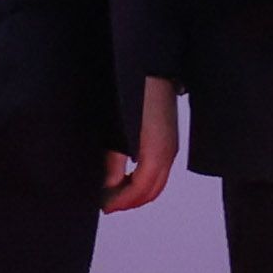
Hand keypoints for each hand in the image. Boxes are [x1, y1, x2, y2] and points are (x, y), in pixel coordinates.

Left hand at [104, 78, 186, 213]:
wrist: (150, 67)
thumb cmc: (131, 94)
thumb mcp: (115, 131)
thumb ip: (113, 162)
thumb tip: (108, 188)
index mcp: (156, 152)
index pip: (141, 190)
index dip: (121, 202)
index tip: (102, 205)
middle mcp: (168, 153)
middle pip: (152, 191)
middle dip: (128, 201)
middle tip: (105, 203)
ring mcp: (171, 147)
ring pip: (157, 183)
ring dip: (136, 192)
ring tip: (112, 191)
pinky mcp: (169, 140)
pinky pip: (159, 171)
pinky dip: (143, 180)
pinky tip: (126, 175)